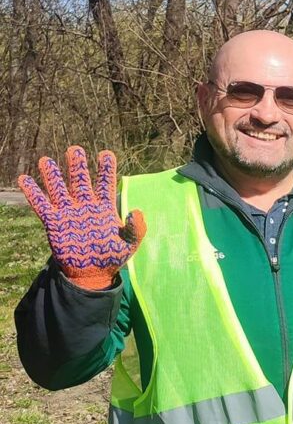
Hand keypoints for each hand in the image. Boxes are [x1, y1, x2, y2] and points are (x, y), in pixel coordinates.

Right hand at [18, 146, 145, 290]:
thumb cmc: (112, 256)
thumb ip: (137, 228)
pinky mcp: (54, 223)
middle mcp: (85, 206)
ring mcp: (68, 213)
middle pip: (80, 181)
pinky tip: (25, 180)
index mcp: (104, 207)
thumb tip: (135, 211)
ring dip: (52, 176)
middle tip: (74, 150)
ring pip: (59, 189)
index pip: (105, 183)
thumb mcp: (130, 244)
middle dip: (77, 165)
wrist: (93, 273)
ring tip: (45, 160)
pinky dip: (33, 193)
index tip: (106, 154)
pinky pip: (42, 206)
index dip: (106, 169)